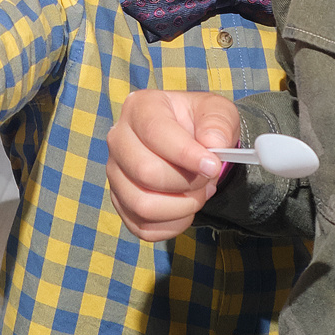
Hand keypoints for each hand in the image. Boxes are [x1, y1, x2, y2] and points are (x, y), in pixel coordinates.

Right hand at [105, 90, 239, 240]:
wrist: (193, 143)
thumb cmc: (201, 124)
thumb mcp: (218, 112)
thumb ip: (218, 124)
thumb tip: (213, 146)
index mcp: (140, 107)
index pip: (155, 133)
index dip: (186, 154)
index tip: (213, 166)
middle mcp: (119, 139)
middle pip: (145, 172)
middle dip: (187, 182)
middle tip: (207, 178)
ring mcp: (115, 173)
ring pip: (143, 205)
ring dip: (182, 206)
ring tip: (198, 192)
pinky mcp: (120, 202)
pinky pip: (143, 227)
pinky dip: (173, 224)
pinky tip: (186, 207)